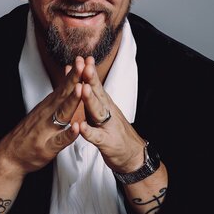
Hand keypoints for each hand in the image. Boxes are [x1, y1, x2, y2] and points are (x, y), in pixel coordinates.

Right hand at [1, 56, 84, 175]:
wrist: (9, 155)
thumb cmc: (31, 132)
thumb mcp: (44, 110)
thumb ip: (57, 97)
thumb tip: (68, 78)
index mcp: (50, 105)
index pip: (64, 86)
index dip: (74, 73)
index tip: (83, 59)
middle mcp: (48, 114)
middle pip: (64, 94)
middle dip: (75, 79)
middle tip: (83, 64)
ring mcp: (47, 130)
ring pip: (62, 113)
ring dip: (72, 101)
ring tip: (81, 88)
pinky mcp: (47, 147)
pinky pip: (59, 140)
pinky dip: (68, 134)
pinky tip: (76, 128)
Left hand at [79, 57, 145, 172]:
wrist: (133, 155)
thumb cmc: (114, 131)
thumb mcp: (104, 110)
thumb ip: (94, 96)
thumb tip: (84, 77)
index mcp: (104, 103)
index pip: (95, 84)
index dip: (88, 71)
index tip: (81, 58)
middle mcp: (107, 111)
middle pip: (98, 92)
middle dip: (90, 78)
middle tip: (84, 64)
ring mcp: (108, 126)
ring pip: (98, 111)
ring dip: (90, 100)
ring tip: (83, 88)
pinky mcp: (107, 142)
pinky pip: (96, 136)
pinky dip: (88, 132)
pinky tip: (81, 127)